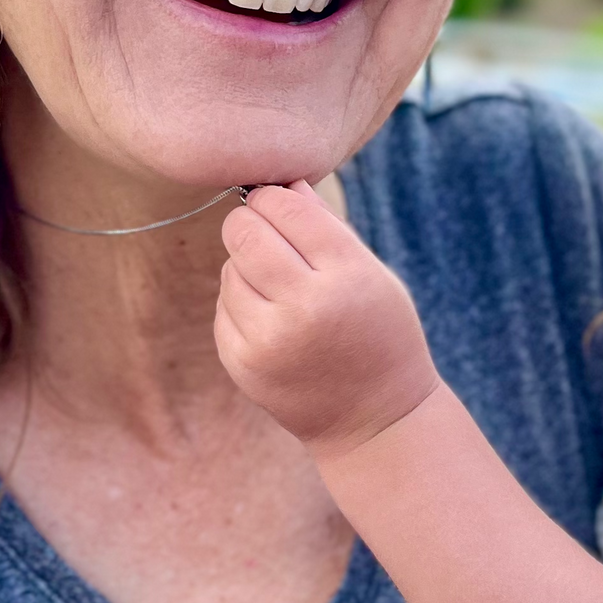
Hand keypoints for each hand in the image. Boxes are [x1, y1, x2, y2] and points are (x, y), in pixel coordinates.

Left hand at [216, 184, 439, 456]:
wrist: (375, 420)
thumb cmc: (378, 333)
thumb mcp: (371, 274)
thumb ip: (326, 226)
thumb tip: (281, 182)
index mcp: (346, 276)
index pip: (285, 208)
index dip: (275, 198)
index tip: (278, 205)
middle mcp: (305, 307)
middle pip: (243, 232)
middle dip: (250, 224)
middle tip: (266, 235)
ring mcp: (269, 341)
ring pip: (229, 269)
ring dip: (247, 269)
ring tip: (281, 290)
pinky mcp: (243, 364)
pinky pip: (223, 307)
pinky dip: (241, 304)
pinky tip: (273, 320)